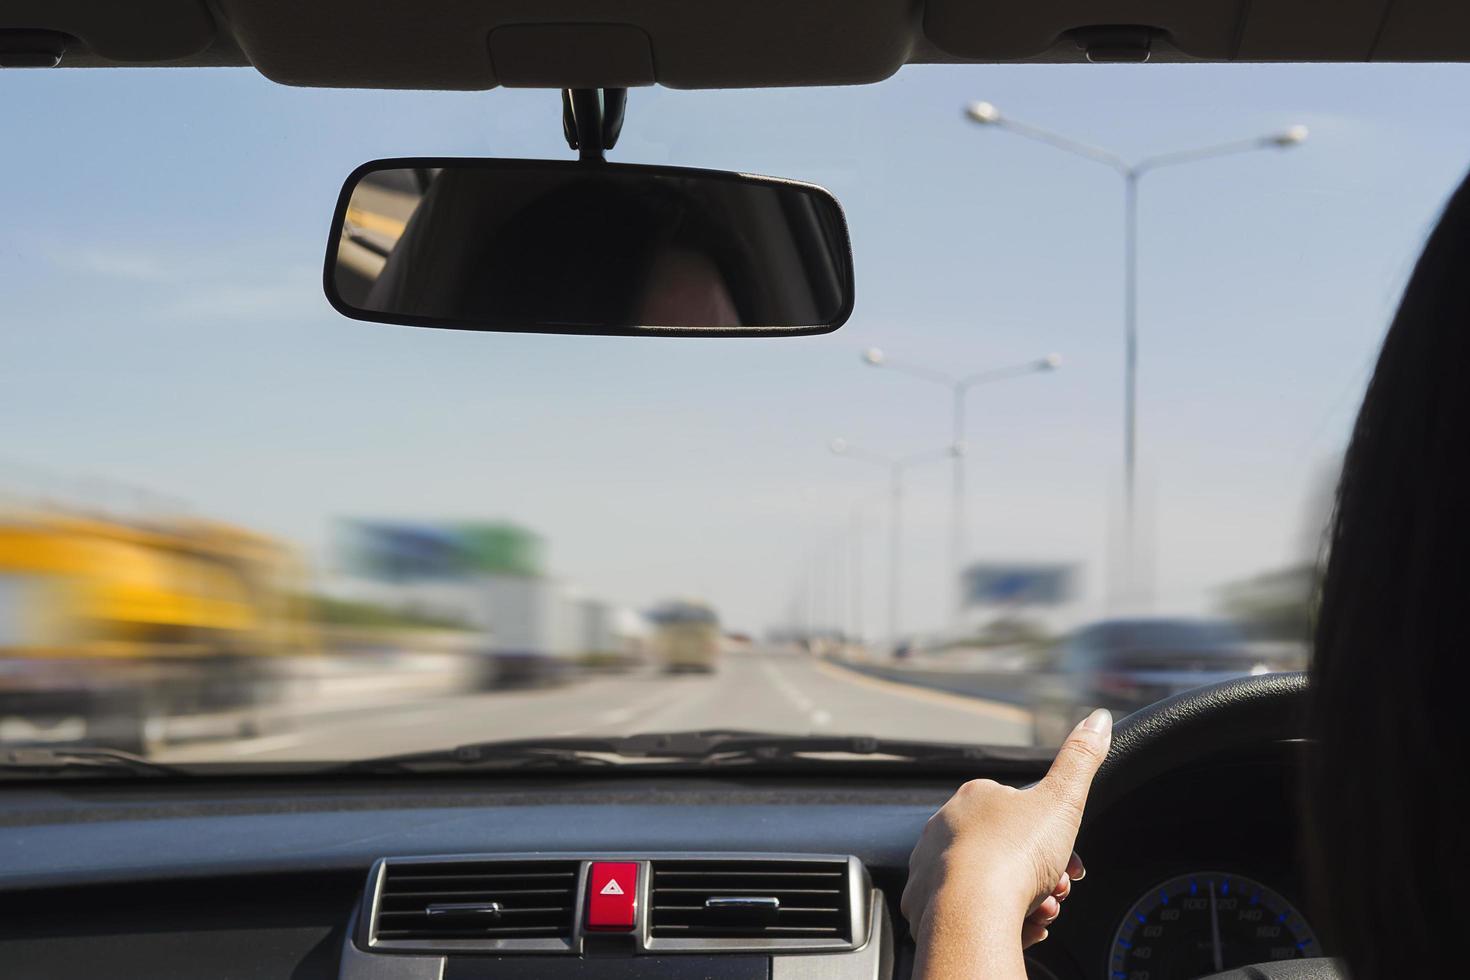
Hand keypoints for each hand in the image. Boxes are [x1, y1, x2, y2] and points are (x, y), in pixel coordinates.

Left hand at [902, 708, 1111, 977]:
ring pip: (990, 883)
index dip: (1054, 839)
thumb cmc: (1014, 854)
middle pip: (1007, 851)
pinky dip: (998, 921)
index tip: (1073, 863)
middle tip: (1058, 891)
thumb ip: (1081, 758)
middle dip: (1041, 873)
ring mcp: (931, 867)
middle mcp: (944, 827)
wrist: (971, 913)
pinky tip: (1020, 928)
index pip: (1021, 813)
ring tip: (1041, 912)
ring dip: (1024, 899)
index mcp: (975, 797)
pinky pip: (969, 913)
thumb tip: (1099, 718)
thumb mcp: (1062, 800)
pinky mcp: (924, 906)